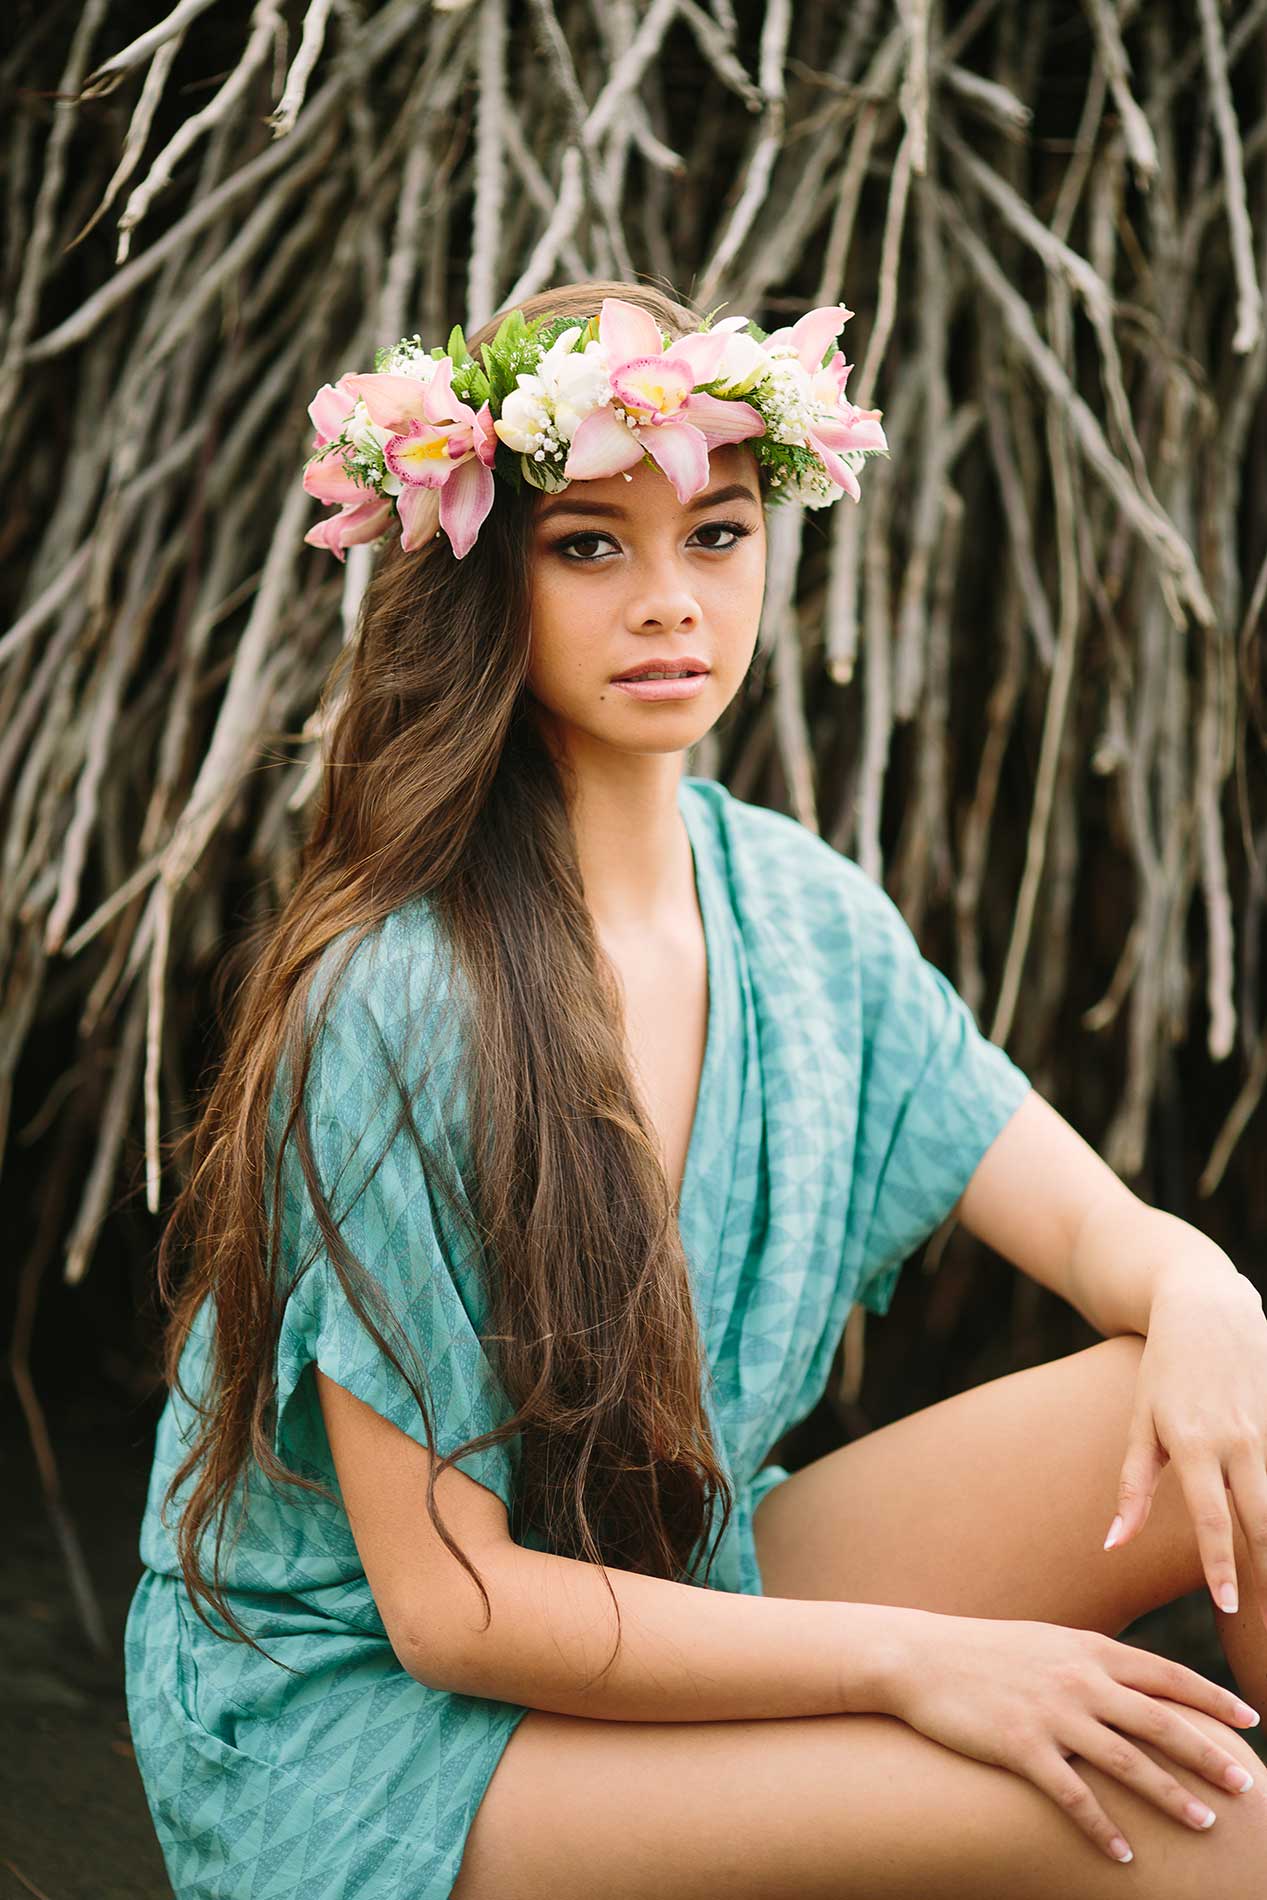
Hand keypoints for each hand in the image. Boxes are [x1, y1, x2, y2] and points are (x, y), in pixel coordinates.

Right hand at [883, 1610, 1258, 1864]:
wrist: (920, 1657)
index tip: (1249, 1719)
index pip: (1166, 1673)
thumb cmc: (983, 1652)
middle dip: (1208, 1755)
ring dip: (1170, 1796)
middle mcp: (1078, 1677)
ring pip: (1127, 1761)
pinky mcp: (1020, 1745)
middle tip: (1245, 1785)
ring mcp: (1051, 1712)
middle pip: (1159, 1721)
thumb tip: (1135, 1679)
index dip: (1211, 1697)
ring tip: (1203, 1824)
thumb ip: (1091, 1659)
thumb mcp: (1046, 1642)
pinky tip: (1124, 1854)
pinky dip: (1103, 1827)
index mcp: (1088, 1648)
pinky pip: (1072, 1795)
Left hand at [1104, 1269, 1266, 1624]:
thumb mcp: (1141, 1424)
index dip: (1221, 1569)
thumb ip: (1133, 1488)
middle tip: (1263, 1613)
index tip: (1230, 1609)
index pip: (1213, 1521)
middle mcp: (1239, 1440)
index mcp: (1195, 1445)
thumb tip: (1112, 1546)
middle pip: (1262, 1518)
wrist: (1206, 1308)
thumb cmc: (1164, 1371)